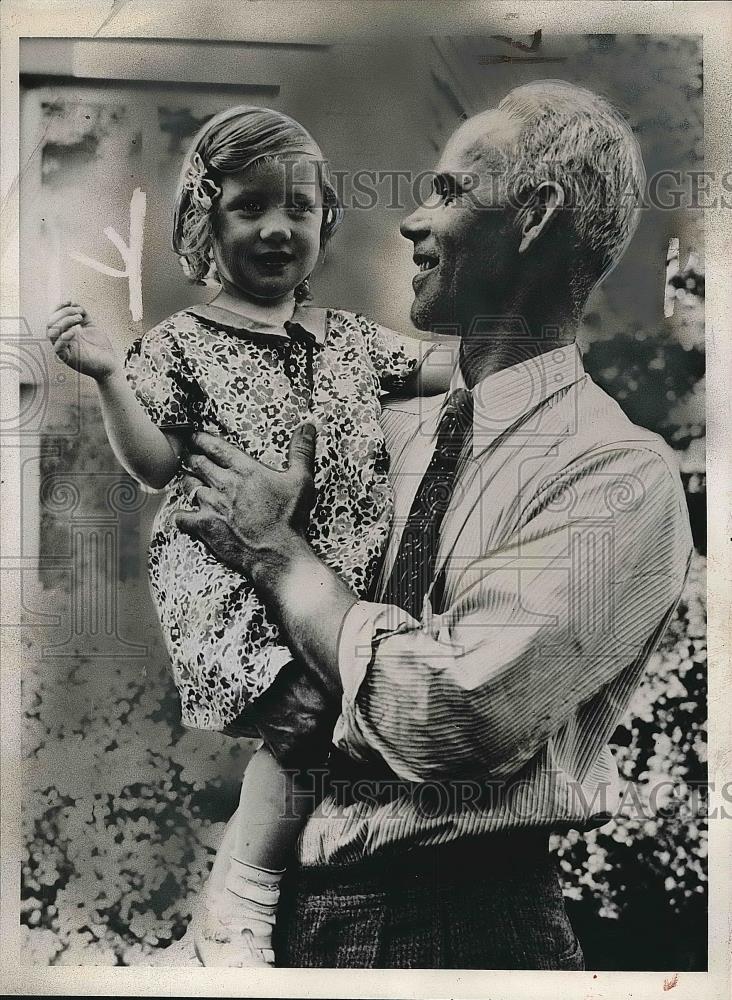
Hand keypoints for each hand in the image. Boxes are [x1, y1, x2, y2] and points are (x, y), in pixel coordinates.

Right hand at [46, 301, 120, 381]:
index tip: (70, 301)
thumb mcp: (91, 327)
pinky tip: (75, 331)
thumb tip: (74, 303)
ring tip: (79, 319)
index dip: (59, 307)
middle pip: (50, 323)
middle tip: (78, 314)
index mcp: (65, 333)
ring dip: (64, 321)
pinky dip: (64, 337)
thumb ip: (83, 315)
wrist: (110, 365)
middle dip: (64, 313)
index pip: (53, 318)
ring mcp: (64, 350)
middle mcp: (62, 341)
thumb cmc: (100, 348)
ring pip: (52, 333)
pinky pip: (58, 348)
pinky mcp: (69, 359)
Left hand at [176, 423, 316, 579]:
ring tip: (186, 480)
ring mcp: (212, 505)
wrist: (278, 553)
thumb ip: (301, 451)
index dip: (203, 440)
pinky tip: (182, 515)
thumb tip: (308, 425)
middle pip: (198, 464)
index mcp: (245, 470)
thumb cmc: (290, 518)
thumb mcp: (301, 481)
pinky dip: (180, 514)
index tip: (195, 437)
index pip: (216, 447)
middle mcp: (224, 484)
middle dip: (192, 459)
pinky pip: (182, 517)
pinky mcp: (205, 526)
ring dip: (187, 482)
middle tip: (189, 457)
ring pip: (188, 486)